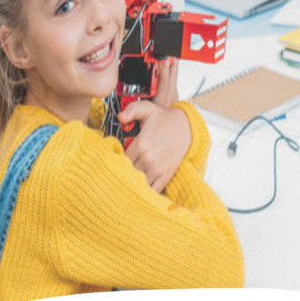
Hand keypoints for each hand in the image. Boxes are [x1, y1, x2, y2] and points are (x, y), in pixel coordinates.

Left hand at [118, 59, 188, 192]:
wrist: (187, 127)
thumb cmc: (164, 118)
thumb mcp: (148, 108)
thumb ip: (131, 109)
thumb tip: (120, 117)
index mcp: (141, 145)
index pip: (119, 160)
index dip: (114, 162)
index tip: (111, 161)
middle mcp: (148, 159)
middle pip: (127, 174)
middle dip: (120, 174)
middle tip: (115, 174)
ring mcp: (157, 170)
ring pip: (138, 184)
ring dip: (131, 184)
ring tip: (125, 183)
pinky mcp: (166, 176)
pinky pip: (152, 190)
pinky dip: (144, 192)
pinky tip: (138, 190)